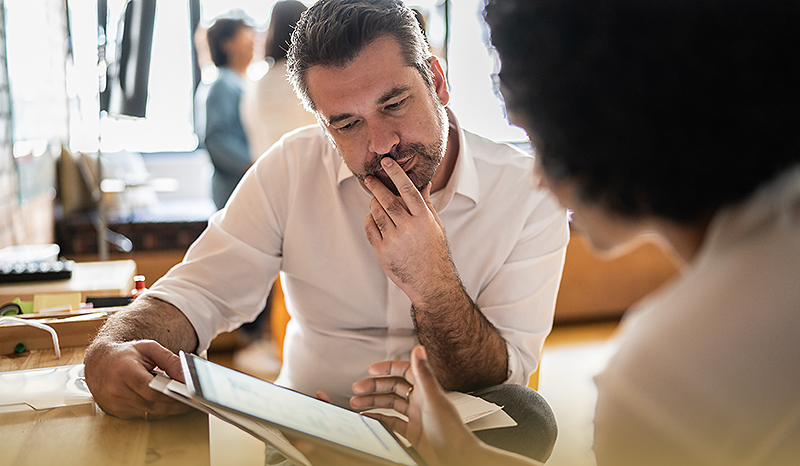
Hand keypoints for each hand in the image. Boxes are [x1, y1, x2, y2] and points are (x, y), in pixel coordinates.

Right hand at [83, 339, 189, 419]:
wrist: (99, 363)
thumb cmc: (125, 354)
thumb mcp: (149, 348)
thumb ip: (170, 360)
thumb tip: (186, 376)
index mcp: (124, 371)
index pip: (151, 389)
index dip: (172, 393)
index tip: (189, 393)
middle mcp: (117, 390)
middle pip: (153, 404)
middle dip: (176, 403)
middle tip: (194, 400)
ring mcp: (115, 404)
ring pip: (150, 412)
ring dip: (169, 408)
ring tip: (185, 400)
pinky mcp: (117, 412)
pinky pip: (143, 415)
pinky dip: (157, 410)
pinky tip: (167, 403)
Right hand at [351, 346, 489, 465]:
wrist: (456, 457)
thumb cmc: (451, 430)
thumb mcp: (433, 399)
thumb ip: (424, 374)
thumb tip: (419, 349)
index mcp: (426, 389)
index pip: (404, 371)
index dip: (388, 368)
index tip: (371, 369)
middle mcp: (421, 400)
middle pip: (393, 387)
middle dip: (374, 386)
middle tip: (357, 387)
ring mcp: (416, 416)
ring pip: (390, 404)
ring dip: (373, 401)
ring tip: (356, 402)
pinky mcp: (413, 432)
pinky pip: (392, 422)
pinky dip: (379, 419)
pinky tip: (368, 418)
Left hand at [364, 157, 455, 304]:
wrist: (430, 281)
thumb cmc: (434, 251)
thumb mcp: (435, 226)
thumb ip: (426, 204)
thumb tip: (424, 184)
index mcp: (423, 218)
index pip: (408, 190)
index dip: (396, 173)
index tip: (387, 162)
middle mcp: (408, 227)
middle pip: (387, 199)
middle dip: (377, 186)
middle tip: (370, 178)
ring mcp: (394, 240)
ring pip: (376, 213)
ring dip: (373, 203)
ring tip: (374, 200)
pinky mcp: (383, 251)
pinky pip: (370, 229)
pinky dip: (369, 220)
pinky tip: (373, 218)